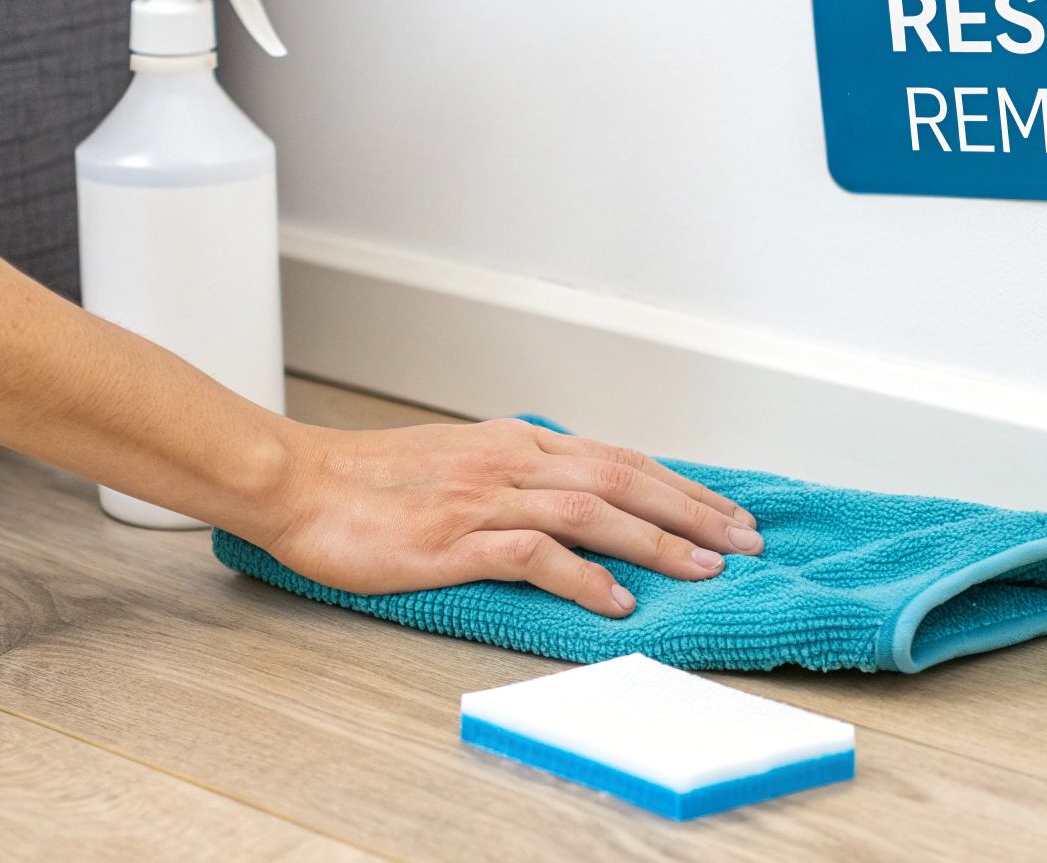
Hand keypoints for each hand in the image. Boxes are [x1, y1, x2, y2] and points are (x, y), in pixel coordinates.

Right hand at [255, 418, 761, 616]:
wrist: (299, 483)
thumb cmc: (371, 482)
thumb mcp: (461, 462)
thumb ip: (518, 476)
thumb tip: (576, 498)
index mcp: (518, 444)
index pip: (621, 458)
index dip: (682, 488)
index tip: (727, 514)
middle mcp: (514, 462)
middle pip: (625, 478)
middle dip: (694, 511)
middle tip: (746, 542)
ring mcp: (486, 498)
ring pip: (595, 511)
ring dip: (658, 541)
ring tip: (706, 569)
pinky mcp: (455, 538)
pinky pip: (534, 553)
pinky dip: (583, 577)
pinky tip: (616, 601)